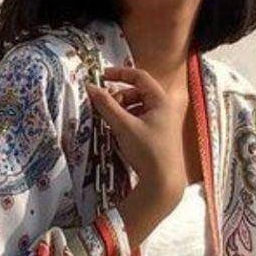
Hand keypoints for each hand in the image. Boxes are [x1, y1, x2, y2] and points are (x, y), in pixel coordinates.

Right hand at [84, 66, 185, 202]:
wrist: (164, 183)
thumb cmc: (147, 151)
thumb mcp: (123, 126)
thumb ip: (106, 105)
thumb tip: (90, 87)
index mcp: (161, 100)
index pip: (139, 76)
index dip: (119, 73)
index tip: (101, 76)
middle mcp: (165, 107)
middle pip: (138, 91)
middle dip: (119, 96)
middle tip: (105, 107)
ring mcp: (164, 121)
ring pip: (138, 106)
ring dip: (123, 109)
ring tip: (112, 121)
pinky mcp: (160, 134)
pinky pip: (141, 118)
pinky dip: (128, 120)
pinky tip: (120, 132)